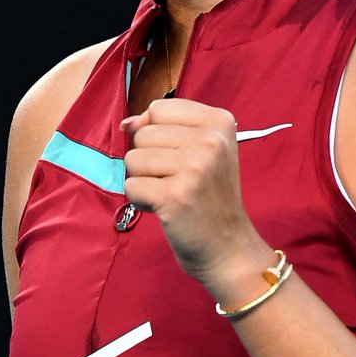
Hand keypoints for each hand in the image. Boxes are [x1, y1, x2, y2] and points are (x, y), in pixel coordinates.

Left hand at [120, 98, 260, 284]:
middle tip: (177, 181)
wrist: (229, 247)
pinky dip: (141, 201)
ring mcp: (194, 168)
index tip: (178, 156)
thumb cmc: (209, 196)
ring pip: (133, 158)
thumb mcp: (203, 150)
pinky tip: (165, 209)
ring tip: (171, 193)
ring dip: (144, 180)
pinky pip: (131, 186)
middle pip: (144, 133)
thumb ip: (165, 128)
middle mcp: (210, 140)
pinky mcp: (175, 196)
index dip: (156, 134)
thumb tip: (126, 123)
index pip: (159, 109)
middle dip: (150, 160)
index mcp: (219, 122)